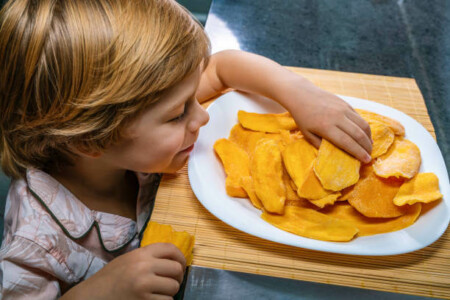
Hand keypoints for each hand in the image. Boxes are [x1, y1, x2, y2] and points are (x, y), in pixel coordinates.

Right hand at [62, 243, 185, 299]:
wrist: (92, 297)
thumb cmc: (110, 279)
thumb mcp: (128, 260)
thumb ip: (148, 257)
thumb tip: (173, 259)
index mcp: (140, 254)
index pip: (170, 248)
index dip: (180, 257)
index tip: (181, 265)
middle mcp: (144, 267)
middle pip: (176, 269)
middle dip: (177, 277)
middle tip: (171, 282)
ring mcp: (144, 285)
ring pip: (174, 287)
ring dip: (170, 292)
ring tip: (159, 292)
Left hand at [289, 83, 372, 162]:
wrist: (302, 94)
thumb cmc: (302, 116)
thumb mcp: (306, 134)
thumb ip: (319, 144)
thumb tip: (333, 153)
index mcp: (326, 127)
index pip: (347, 142)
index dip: (358, 152)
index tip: (366, 160)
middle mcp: (337, 117)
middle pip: (358, 134)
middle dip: (366, 147)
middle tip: (369, 156)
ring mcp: (343, 109)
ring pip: (362, 124)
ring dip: (368, 137)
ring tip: (369, 146)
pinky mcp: (346, 103)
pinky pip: (359, 117)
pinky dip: (364, 127)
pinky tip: (365, 134)